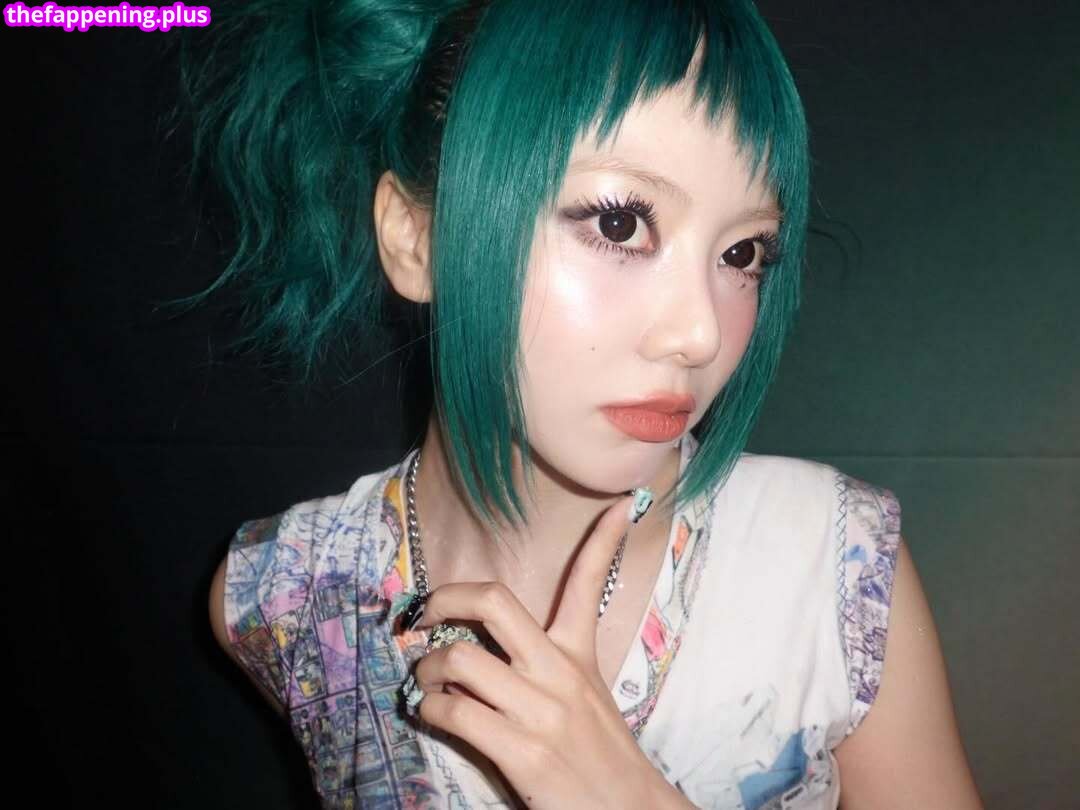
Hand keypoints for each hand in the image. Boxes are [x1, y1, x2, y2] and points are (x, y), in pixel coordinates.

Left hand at [407, 493, 675, 808]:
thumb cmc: (598, 756)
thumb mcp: (584, 697)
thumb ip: (544, 667)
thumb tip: (479, 652)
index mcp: (577, 654)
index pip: (589, 584)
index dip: (604, 539)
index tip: (621, 503)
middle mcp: (558, 672)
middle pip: (494, 602)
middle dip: (445, 597)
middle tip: (424, 612)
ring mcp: (539, 711)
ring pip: (458, 660)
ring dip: (425, 670)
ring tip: (425, 681)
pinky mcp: (521, 753)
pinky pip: (453, 713)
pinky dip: (430, 710)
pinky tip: (433, 714)